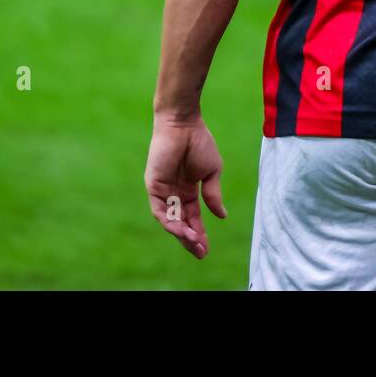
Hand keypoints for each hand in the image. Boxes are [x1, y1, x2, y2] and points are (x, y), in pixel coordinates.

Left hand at [144, 115, 226, 258]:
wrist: (184, 124)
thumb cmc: (199, 143)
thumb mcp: (211, 173)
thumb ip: (213, 195)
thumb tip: (221, 216)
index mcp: (188, 190)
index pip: (192, 217)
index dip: (200, 232)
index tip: (206, 248)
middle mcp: (173, 193)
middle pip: (181, 222)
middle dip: (190, 238)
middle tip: (201, 252)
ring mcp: (162, 190)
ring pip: (170, 220)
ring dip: (182, 233)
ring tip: (195, 242)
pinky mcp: (154, 185)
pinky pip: (160, 210)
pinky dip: (170, 222)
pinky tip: (183, 230)